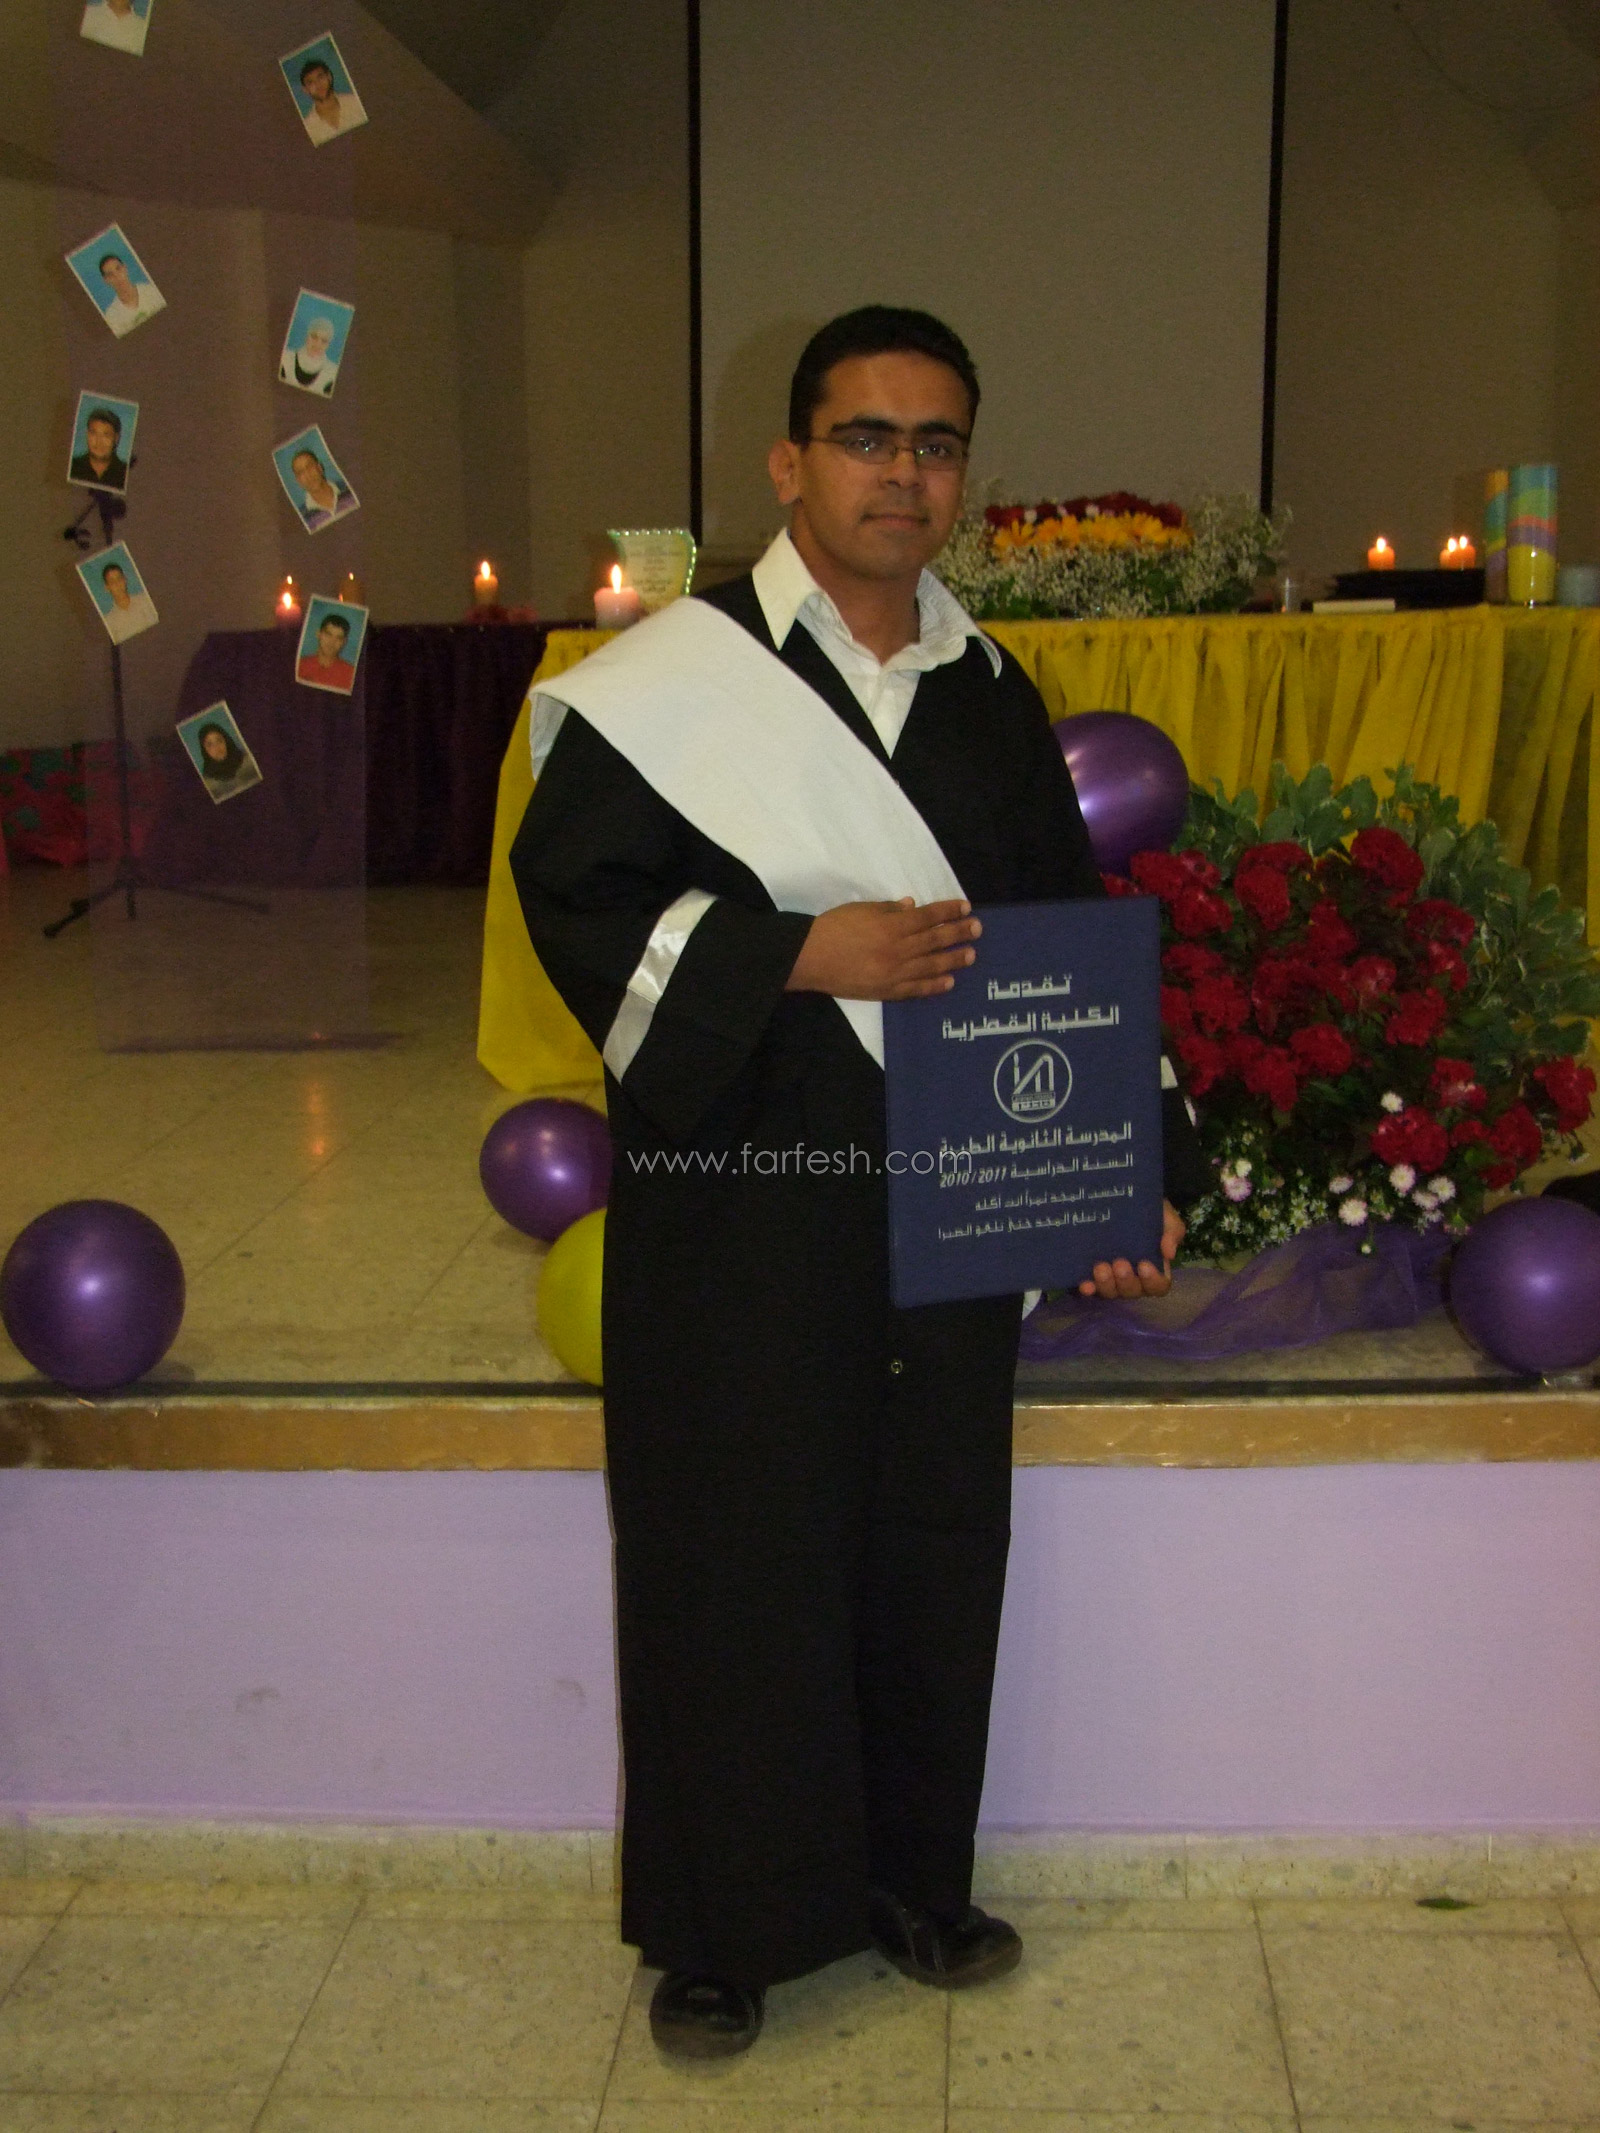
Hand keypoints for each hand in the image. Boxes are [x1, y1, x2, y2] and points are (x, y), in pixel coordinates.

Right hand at [786, 897, 980, 1001]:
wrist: (810, 958)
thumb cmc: (833, 928)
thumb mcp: (861, 909)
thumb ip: (888, 909)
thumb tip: (913, 906)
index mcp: (891, 925)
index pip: (928, 916)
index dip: (948, 911)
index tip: (965, 907)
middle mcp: (898, 948)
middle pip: (935, 940)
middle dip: (959, 933)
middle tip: (977, 929)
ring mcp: (894, 972)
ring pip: (931, 965)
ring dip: (954, 959)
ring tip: (971, 955)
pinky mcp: (887, 991)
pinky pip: (916, 989)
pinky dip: (934, 986)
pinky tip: (950, 982)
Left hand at [1077, 1199, 1184, 1298]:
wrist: (1123, 1199)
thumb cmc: (1150, 1213)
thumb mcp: (1166, 1217)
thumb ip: (1172, 1232)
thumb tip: (1169, 1253)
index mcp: (1155, 1269)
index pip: (1158, 1286)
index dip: (1152, 1281)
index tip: (1144, 1265)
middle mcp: (1134, 1278)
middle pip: (1132, 1291)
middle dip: (1126, 1280)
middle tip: (1119, 1263)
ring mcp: (1112, 1279)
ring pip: (1111, 1292)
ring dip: (1106, 1284)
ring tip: (1100, 1267)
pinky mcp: (1092, 1275)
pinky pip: (1091, 1288)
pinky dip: (1089, 1289)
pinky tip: (1085, 1285)